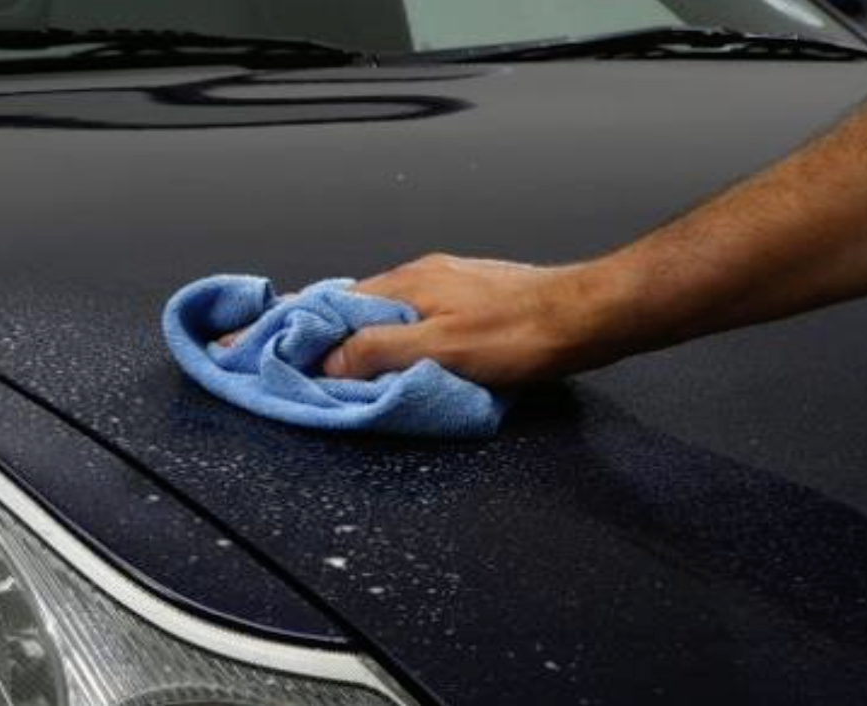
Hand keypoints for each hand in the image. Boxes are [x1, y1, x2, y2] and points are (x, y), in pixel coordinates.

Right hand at [322, 254, 630, 386]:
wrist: (588, 315)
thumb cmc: (522, 333)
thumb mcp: (441, 349)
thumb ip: (381, 352)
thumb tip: (331, 361)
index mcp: (407, 285)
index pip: (335, 304)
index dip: (304, 328)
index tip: (278, 349)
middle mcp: (423, 276)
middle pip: (359, 306)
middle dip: (330, 334)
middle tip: (307, 367)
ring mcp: (449, 284)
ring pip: (389, 311)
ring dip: (365, 337)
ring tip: (348, 370)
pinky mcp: (471, 298)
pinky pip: (417, 315)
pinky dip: (397, 336)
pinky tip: (403, 356)